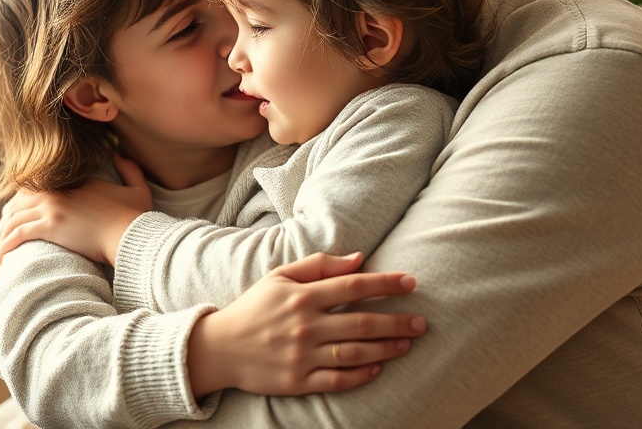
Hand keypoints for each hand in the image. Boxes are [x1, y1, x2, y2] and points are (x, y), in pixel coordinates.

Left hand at [0, 154, 151, 265]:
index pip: (37, 189)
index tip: (17, 216)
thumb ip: (130, 169)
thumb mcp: (137, 189)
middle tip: (2, 235)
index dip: (22, 202)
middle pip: (18, 202)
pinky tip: (0, 256)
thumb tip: (120, 155)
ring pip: (13, 218)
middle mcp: (58, 193)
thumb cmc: (134, 217)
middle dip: (6, 219)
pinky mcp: (49, 226)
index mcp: (74, 184)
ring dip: (1, 234)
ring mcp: (52, 208)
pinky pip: (17, 233)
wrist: (129, 233)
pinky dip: (5, 244)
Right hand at [186, 252, 425, 395]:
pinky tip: (378, 367)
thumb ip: (319, 265)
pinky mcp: (299, 382)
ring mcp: (302, 356)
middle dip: (396, 321)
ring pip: (355, 353)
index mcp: (302, 296)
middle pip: (362, 322)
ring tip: (407, 343)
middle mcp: (305, 325)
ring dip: (386, 349)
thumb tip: (359, 258)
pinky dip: (361, 375)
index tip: (411, 282)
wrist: (219, 348)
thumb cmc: (254, 307)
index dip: (385, 283)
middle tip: (422, 322)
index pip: (353, 286)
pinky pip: (337, 380)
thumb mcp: (280, 276)